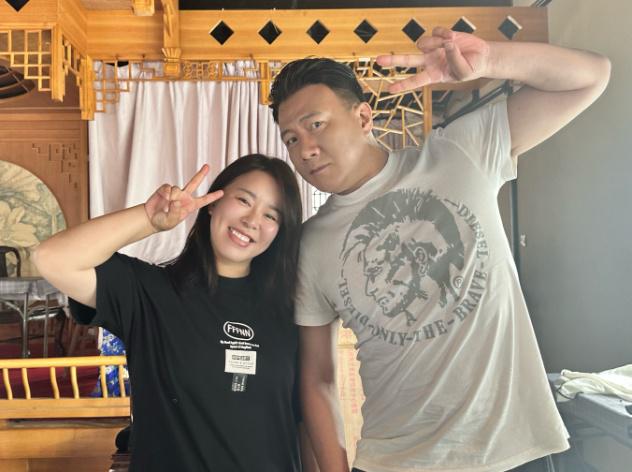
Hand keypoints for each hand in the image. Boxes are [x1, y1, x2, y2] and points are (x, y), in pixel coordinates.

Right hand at [144, 165, 223, 231]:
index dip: (213, 196)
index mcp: (190, 206)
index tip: (222, 192)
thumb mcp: (171, 221)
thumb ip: (175, 212)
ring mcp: (175, 193)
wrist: (150, 219)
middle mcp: (184, 197)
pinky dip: (165, 192)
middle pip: (194, 183)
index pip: (204, 200)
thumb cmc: (163, 222)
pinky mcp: (165, 190)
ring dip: (172, 196)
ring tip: (167, 204)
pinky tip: (163, 198)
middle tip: (207, 166)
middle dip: (201, 174)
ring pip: (177, 188)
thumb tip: (177, 201)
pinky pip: (168, 187)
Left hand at [376, 27, 490, 92]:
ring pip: (423, 42)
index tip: (389, 90)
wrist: (481, 56)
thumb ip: (454, 60)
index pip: (415, 81)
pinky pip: (435, 31)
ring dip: (436, 42)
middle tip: (378, 61)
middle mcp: (429, 62)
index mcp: (434, 75)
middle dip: (393, 60)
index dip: (402, 85)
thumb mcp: (464, 72)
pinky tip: (453, 36)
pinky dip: (444, 33)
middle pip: (407, 60)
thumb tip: (446, 45)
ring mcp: (433, 48)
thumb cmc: (471, 68)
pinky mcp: (439, 37)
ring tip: (451, 43)